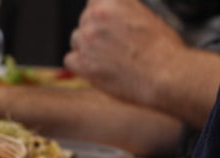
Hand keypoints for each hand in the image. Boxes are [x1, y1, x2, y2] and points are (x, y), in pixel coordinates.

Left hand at [64, 0, 186, 108]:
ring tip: (110, 58)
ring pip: (76, 40)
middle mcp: (96, 16)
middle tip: (113, 45)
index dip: (99, 14)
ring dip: (87, 48)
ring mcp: (87, 39)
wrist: (164, 74)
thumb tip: (113, 13)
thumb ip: (123, 11)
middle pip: (84, 21)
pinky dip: (80, 65)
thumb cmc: (161, 48)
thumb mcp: (145, 15)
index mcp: (112, 2)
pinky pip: (70, 60)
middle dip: (94, 32)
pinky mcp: (81, 62)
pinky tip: (98, 69)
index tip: (104, 23)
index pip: (93, 2)